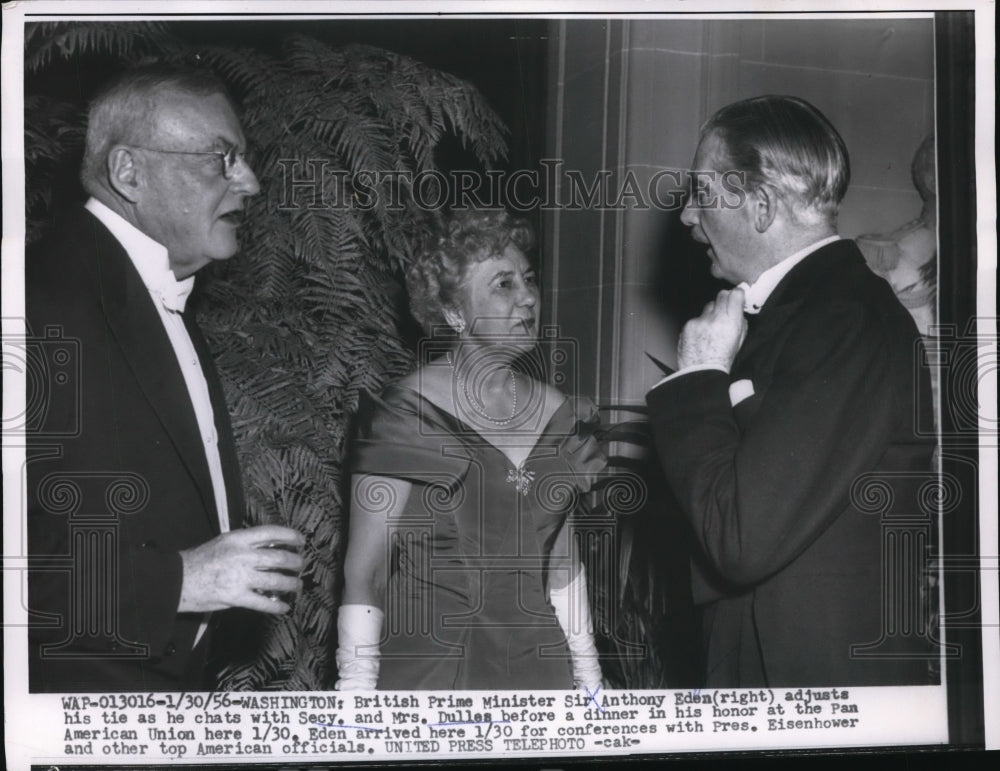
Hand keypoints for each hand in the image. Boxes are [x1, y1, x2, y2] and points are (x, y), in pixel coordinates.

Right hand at [178, 525, 304, 613]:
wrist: (177, 580)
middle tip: (301, 565)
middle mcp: (242, 556)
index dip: (291, 536)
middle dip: (296, 562)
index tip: (301, 540)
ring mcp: (240, 577)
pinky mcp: (236, 597)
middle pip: (280, 557)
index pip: (272, 532)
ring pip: (277, 580)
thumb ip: (246, 544)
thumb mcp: (223, 542)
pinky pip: (264, 603)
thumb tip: (271, 548)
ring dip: (292, 584)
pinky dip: (277, 606)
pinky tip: (284, 607)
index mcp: (238, 539)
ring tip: (297, 585)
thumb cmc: (200, 560)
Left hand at [677, 288, 747, 371]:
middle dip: (724, 300)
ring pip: (707, 307)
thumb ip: (739, 323)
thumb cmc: (722, 360)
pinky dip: (698, 325)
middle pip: (721, 295)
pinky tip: (700, 337)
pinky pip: (696, 319)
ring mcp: (700, 321)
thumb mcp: (739, 341)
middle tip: (724, 310)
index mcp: (731, 323)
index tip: (737, 296)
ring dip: (710, 314)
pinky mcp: (688, 325)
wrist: (701, 373)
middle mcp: (715, 319)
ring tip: (711, 330)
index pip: (735, 295)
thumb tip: (738, 309)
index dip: (736, 295)